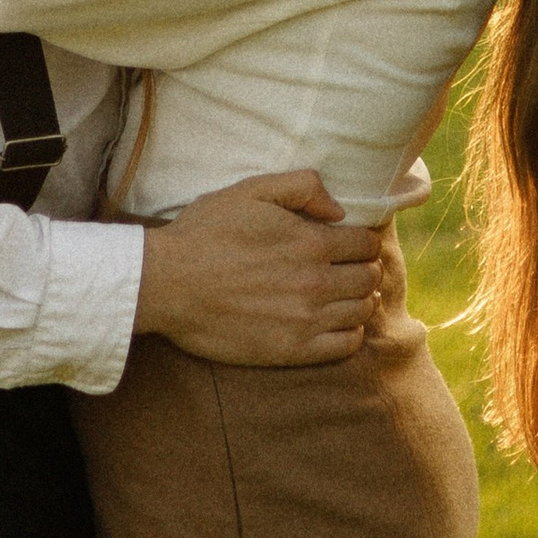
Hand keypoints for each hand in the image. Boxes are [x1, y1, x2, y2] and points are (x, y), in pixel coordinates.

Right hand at [133, 171, 384, 365]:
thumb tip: (338, 210)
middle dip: (365, 267)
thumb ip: (301, 187)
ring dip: (361, 298)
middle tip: (350, 266)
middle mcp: (315, 282)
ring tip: (345, 293)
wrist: (168, 284)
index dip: (363, 240)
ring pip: (362, 310)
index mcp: (310, 242)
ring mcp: (305, 320)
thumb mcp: (250, 190)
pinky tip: (337, 322)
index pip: (366, 243)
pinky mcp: (292, 350)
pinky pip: (346, 345)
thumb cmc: (206, 233)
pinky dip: (351, 332)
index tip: (352, 242)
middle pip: (369, 277)